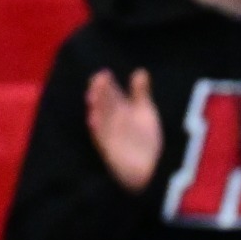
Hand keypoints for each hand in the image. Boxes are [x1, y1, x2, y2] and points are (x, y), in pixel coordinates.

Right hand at [84, 67, 161, 190]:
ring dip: (96, 108)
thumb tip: (140, 71)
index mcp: (120, 110)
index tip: (104, 73)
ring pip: (100, 119)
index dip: (107, 85)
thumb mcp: (144, 112)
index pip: (111, 95)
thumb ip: (141, 92)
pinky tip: (93, 119)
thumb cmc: (144, 140)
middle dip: (100, 94)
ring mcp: (109, 135)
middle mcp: (112, 121)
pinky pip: (101, 138)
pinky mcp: (108, 149)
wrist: (148, 168)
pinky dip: (97, 129)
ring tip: (92, 96)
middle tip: (97, 80)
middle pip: (104, 105)